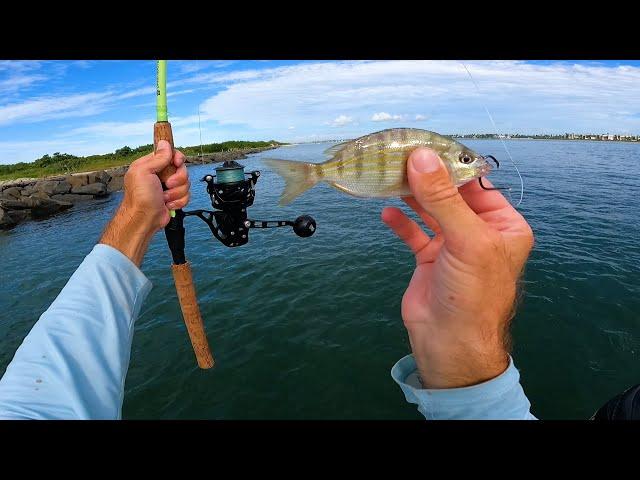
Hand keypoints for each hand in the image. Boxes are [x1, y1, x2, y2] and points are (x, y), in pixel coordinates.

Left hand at [99, 140, 189, 265]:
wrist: (143, 219)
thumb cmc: (139, 198)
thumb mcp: (144, 171)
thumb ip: (157, 157)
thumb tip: (164, 143)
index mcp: (151, 164)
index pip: (170, 153)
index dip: (177, 158)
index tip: (176, 163)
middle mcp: (160, 174)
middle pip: (182, 169)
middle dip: (178, 178)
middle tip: (167, 184)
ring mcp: (168, 187)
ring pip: (186, 183)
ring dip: (176, 192)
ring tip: (164, 197)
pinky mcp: (174, 198)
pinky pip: (186, 195)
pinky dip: (178, 201)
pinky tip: (167, 204)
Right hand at [382, 148, 533, 388]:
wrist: (450, 343)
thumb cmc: (472, 293)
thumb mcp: (465, 240)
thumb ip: (442, 198)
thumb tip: (420, 157)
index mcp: (503, 224)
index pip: (476, 183)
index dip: (450, 164)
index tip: (422, 144)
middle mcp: (479, 231)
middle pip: (450, 194)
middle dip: (426, 177)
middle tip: (398, 156)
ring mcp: (453, 245)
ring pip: (430, 210)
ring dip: (410, 196)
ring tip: (387, 177)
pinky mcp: (430, 259)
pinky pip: (414, 233)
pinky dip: (400, 222)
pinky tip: (386, 213)